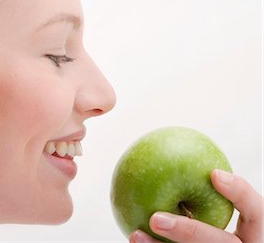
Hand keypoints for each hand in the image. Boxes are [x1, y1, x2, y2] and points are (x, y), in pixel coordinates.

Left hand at [129, 169, 262, 242]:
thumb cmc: (214, 224)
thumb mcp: (220, 209)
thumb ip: (205, 192)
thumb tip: (166, 152)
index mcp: (253, 233)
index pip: (256, 211)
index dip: (239, 193)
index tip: (214, 174)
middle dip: (188, 231)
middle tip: (156, 218)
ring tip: (135, 234)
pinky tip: (134, 239)